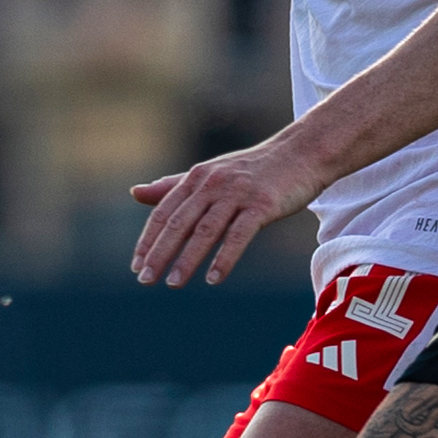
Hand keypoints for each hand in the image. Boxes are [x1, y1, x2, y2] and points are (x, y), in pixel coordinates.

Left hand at [127, 136, 327, 286]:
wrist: (302, 153)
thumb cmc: (254, 169)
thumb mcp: (210, 173)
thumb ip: (173, 186)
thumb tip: (135, 192)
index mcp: (197, 177)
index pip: (164, 212)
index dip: (148, 240)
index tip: (136, 266)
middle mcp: (212, 183)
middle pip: (179, 223)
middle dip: (159, 253)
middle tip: (145, 280)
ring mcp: (237, 193)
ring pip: (205, 230)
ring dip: (187, 259)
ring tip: (173, 283)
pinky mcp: (262, 204)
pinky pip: (238, 235)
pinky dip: (224, 258)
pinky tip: (213, 279)